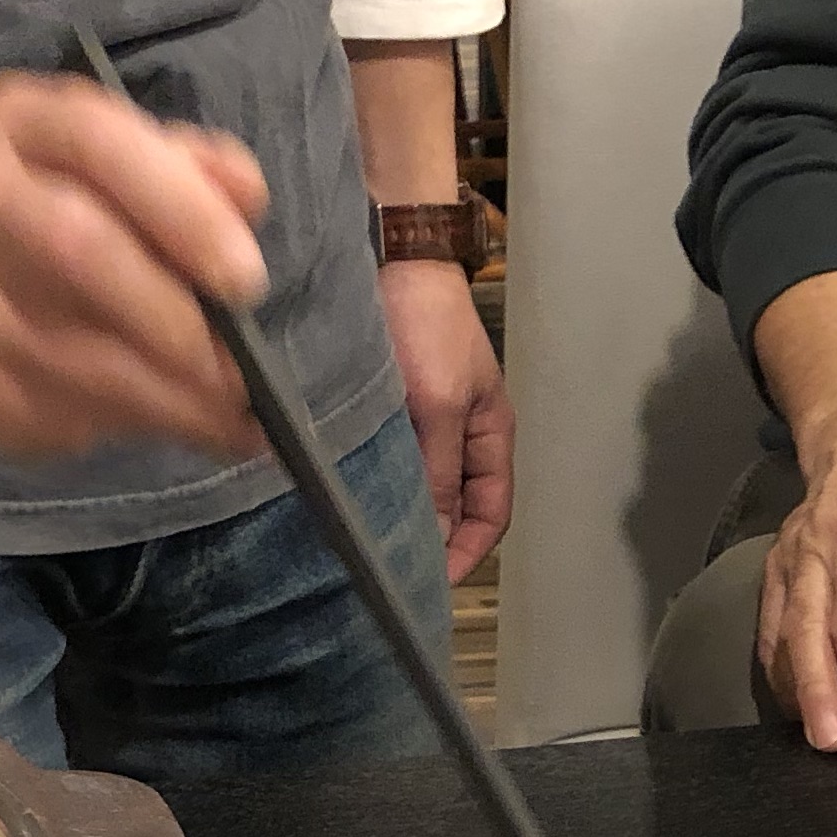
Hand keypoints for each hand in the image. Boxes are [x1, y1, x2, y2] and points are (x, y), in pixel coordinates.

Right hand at [0, 73, 271, 456]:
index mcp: (22, 121)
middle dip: (173, 319)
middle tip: (240, 374)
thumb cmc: (73, 201)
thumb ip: (196, 168)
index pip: (101, 143)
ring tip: (231, 419)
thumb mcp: (132, 159)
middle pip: (75, 246)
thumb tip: (245, 197)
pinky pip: (50, 413)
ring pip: (65, 354)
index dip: (182, 211)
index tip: (246, 282)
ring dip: (163, 399)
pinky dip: (128, 426)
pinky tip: (176, 425)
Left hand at [381, 260, 514, 581]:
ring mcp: (422, 417)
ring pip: (416, 483)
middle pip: (453, 505)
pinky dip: (372, 479)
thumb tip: (440, 538)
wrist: (390, 253)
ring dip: (397, 510)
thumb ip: (441, 473)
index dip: (468, 553)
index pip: (490, 513)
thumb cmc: (427, 321)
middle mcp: (458, 431)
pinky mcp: (387, 402)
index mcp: (489, 433)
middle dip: (431, 540)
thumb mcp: (438, 404)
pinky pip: (386, 455)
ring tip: (366, 539)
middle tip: (393, 570)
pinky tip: (346, 493)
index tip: (433, 583)